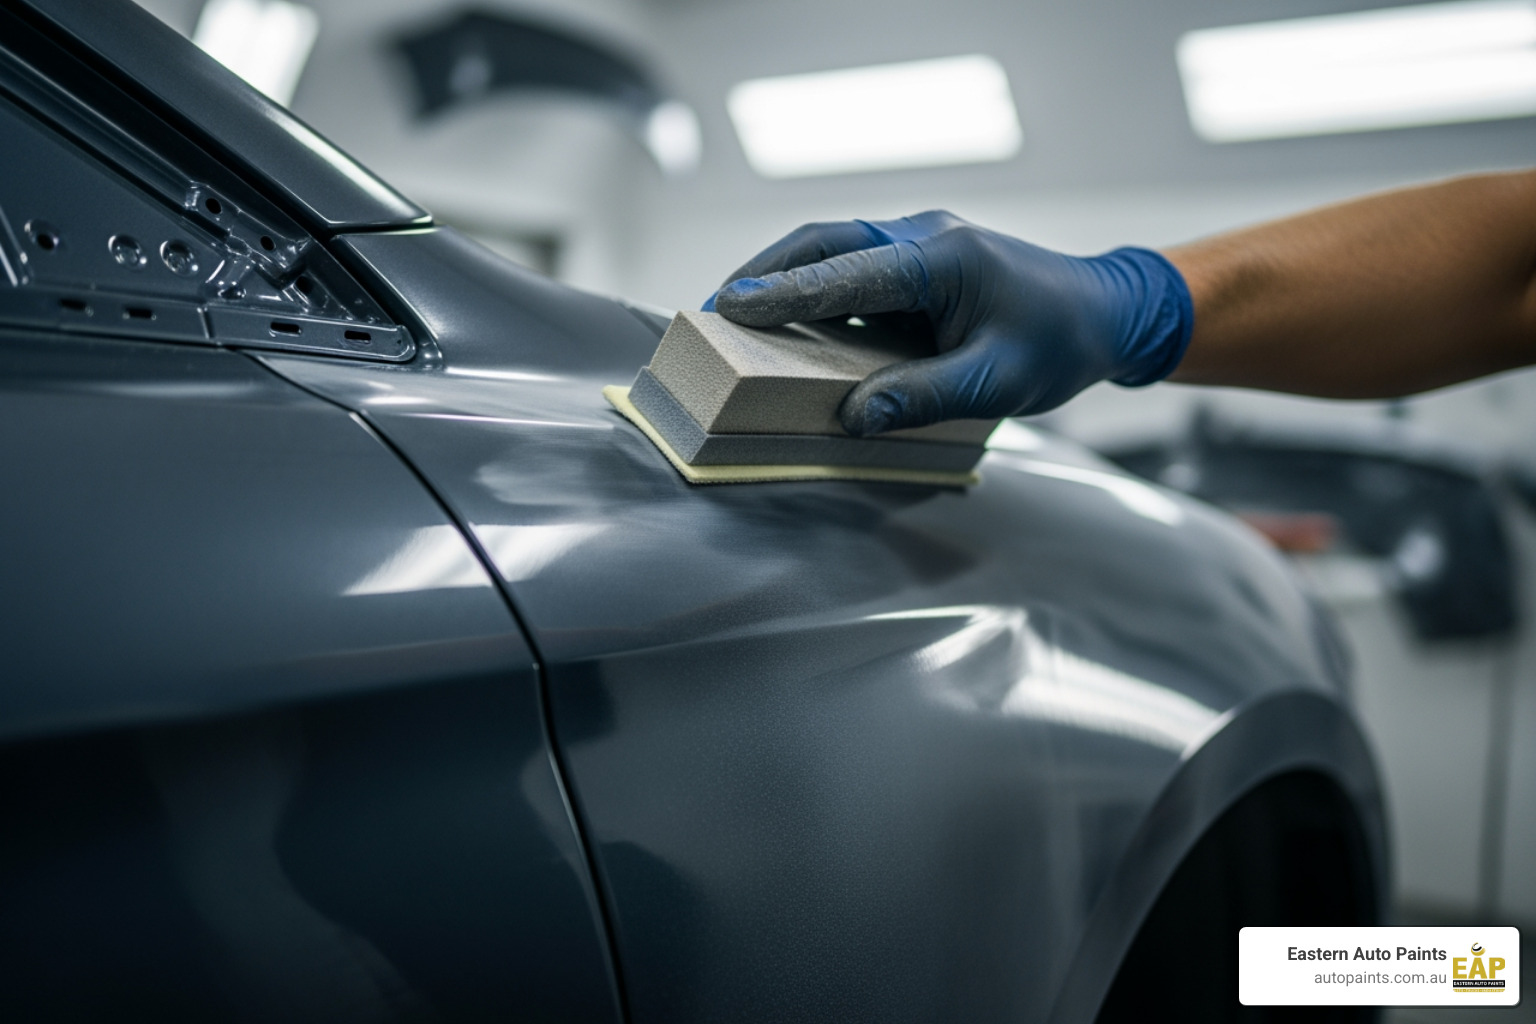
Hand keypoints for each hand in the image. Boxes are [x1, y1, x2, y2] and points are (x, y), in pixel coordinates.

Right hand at [704, 211, 1192, 435]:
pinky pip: (854, 271)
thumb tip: (853, 417)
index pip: (847, 272)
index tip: (727, 307)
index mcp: (944, 258)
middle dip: (765, 273)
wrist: (1107, 312)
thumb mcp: (998, 381)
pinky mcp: (920, 264)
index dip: (785, 293)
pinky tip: (792, 323)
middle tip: (713, 310)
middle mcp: (925, 238)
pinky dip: (816, 291)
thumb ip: (923, 397)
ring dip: (785, 278)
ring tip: (735, 315)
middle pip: (824, 241)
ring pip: (834, 250)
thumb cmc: (1060, 344)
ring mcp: (921, 245)